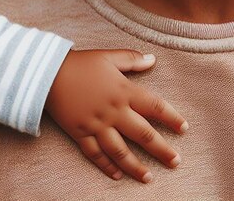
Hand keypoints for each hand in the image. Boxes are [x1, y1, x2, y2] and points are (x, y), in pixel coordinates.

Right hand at [45, 49, 187, 182]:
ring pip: (121, 151)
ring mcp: (97, 125)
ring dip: (136, 166)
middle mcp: (114, 111)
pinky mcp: (81, 134)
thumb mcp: (108, 56)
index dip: (172, 118)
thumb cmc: (82, 62)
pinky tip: (117, 176)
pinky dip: (107, 166)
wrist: (48, 73)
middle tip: (176, 161)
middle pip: (143, 134)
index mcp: (124, 91)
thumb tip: (152, 60)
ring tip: (149, 177)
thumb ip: (132, 59)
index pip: (155, 107)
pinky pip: (96, 155)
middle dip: (162, 149)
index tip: (184, 129)